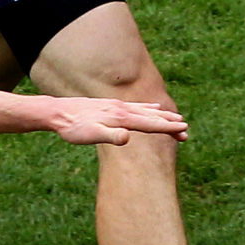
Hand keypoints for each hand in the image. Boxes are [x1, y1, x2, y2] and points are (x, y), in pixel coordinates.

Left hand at [44, 98, 188, 145]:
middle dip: (170, 123)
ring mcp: (119, 106)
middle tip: (186, 130)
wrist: (58, 112)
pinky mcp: (113, 106)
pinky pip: (138, 106)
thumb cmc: (73, 128)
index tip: (183, 129)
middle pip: (152, 116)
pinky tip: (155, 107)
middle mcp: (123, 110)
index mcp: (121, 118)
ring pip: (147, 110)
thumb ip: (110, 136)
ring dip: (163, 115)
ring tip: (177, 118)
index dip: (167, 127)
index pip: (149, 123)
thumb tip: (127, 138)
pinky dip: (150, 108)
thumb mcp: (90, 135)